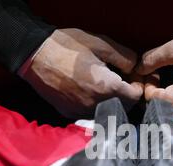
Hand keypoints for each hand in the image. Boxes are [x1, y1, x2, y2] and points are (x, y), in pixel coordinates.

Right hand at [20, 29, 142, 118]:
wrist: (34, 56)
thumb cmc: (67, 47)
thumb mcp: (100, 44)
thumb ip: (125, 57)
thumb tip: (135, 68)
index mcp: (107, 88)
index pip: (135, 97)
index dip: (138, 87)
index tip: (132, 78)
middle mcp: (97, 105)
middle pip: (124, 107)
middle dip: (127, 96)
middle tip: (121, 81)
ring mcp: (82, 112)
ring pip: (108, 112)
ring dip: (112, 102)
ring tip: (104, 86)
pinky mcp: (70, 114)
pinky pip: (91, 113)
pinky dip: (96, 105)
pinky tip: (88, 92)